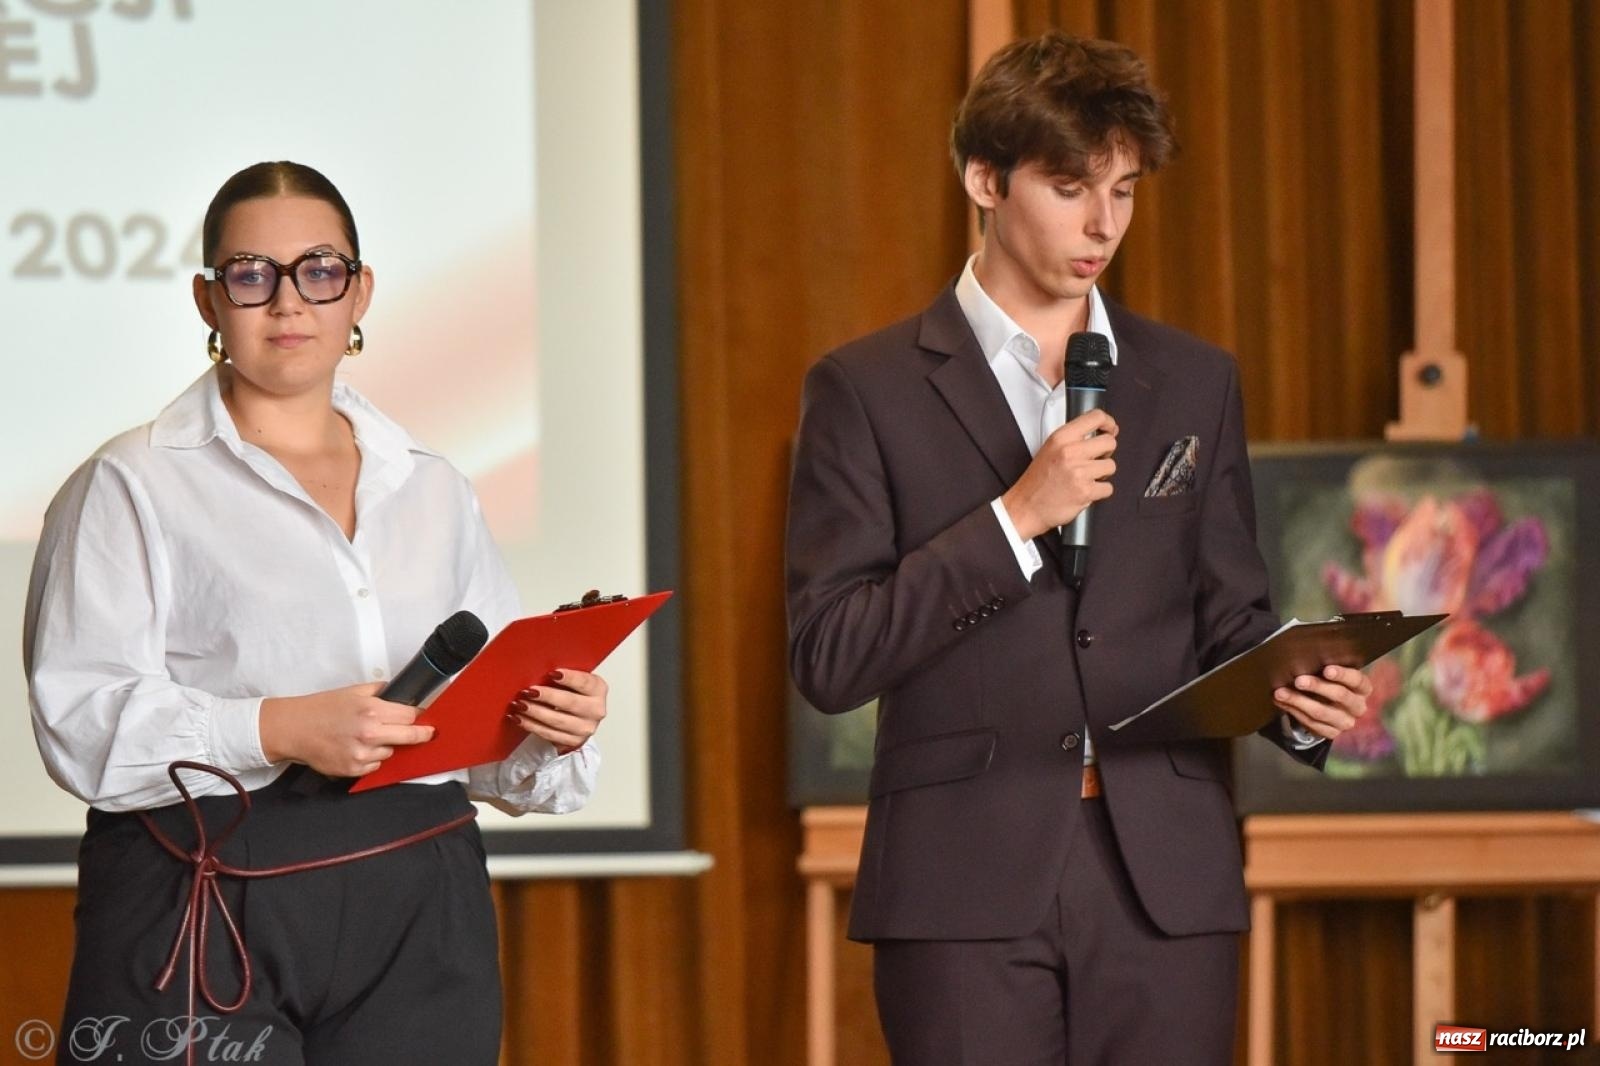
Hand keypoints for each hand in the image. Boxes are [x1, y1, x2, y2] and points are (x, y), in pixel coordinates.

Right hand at [260, 682, 435, 775]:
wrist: (294, 729)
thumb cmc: (321, 708)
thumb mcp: (353, 691)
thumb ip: (380, 690)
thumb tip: (400, 692)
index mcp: (372, 710)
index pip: (410, 716)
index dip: (417, 716)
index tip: (422, 717)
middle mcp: (370, 733)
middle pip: (410, 736)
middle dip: (420, 734)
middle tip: (427, 733)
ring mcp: (362, 754)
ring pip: (391, 752)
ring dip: (386, 746)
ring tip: (366, 737)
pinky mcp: (353, 769)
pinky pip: (375, 766)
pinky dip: (371, 759)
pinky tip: (356, 748)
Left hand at [506, 669, 608, 751]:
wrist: (578, 719)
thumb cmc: (572, 694)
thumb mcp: (574, 682)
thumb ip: (562, 676)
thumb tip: (538, 668)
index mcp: (598, 690)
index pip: (585, 682)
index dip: (569, 678)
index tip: (552, 673)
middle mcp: (595, 710)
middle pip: (570, 702)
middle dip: (547, 696)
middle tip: (529, 691)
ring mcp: (585, 728)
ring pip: (557, 720)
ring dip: (535, 712)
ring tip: (519, 705)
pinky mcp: (573, 741)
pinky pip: (549, 734)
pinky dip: (531, 726)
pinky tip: (519, 718)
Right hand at [999, 408, 1118, 540]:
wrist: (1027, 507)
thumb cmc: (1037, 481)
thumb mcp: (1050, 449)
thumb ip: (1072, 439)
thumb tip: (1099, 433)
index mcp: (1061, 438)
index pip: (1095, 417)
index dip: (1108, 422)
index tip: (1110, 429)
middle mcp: (1070, 452)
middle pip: (1109, 443)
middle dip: (1106, 453)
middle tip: (1096, 459)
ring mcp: (1079, 472)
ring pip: (1111, 466)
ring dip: (1102, 474)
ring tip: (1086, 477)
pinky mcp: (1085, 491)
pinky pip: (1108, 488)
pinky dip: (1100, 492)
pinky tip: (1085, 490)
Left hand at [1273, 665, 1373, 740]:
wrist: (1328, 706)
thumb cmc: (1329, 681)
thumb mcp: (1332, 672)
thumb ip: (1326, 666)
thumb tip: (1305, 655)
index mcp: (1363, 688)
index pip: (1357, 680)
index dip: (1343, 675)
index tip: (1327, 670)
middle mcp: (1358, 706)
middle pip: (1340, 696)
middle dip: (1317, 686)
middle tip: (1298, 680)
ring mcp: (1345, 722)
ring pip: (1321, 712)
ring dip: (1298, 701)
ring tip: (1280, 692)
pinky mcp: (1331, 733)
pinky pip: (1310, 723)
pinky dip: (1293, 711)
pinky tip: (1281, 702)